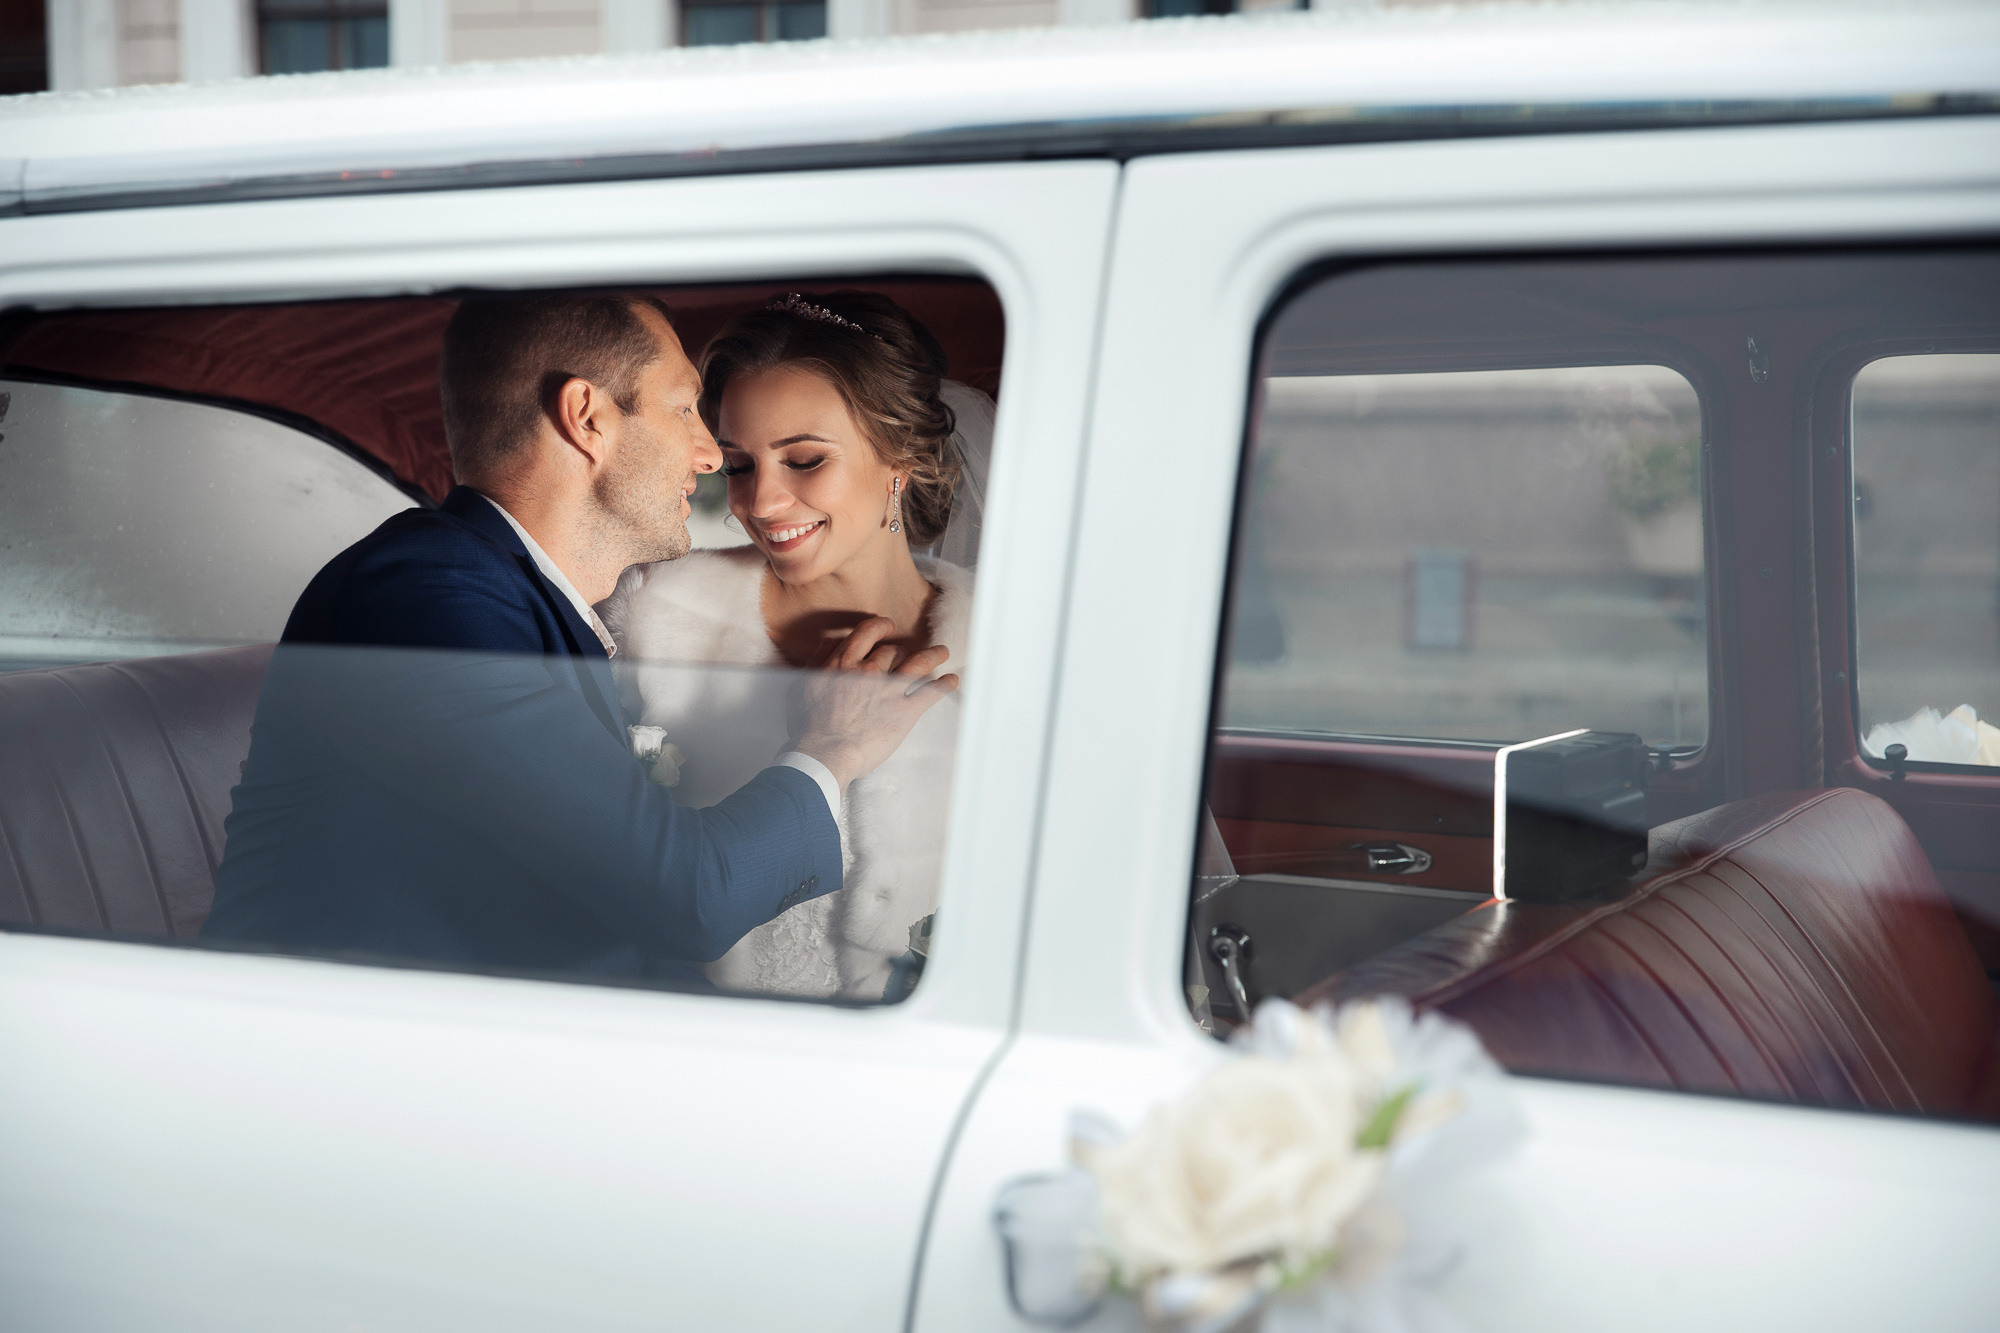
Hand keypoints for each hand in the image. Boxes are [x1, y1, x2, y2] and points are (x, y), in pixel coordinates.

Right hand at [792, 616, 958, 789]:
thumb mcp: (805, 684)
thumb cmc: (810, 725)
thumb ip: (818, 659)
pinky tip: (952, 680)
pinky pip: (931, 692)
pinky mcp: (904, 711)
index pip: (867, 632)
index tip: (887, 626)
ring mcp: (889, 689)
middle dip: (900, 651)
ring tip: (943, 651)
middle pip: (892, 651)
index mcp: (844, 662)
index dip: (880, 626)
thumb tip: (831, 641)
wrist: (824, 752)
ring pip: (918, 662)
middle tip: (905, 655)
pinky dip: (944, 685)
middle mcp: (868, 670)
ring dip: (933, 655)